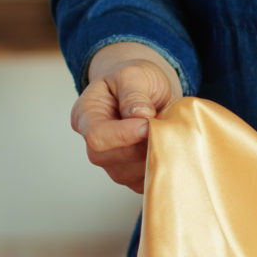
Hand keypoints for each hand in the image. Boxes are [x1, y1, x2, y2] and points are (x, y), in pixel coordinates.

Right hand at [69, 47, 180, 192]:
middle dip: (143, 145)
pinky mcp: (132, 176)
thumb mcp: (133, 74)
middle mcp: (94, 145)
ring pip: (131, 174)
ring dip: (155, 156)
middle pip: (113, 159)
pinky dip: (162, 167)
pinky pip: (146, 182)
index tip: (149, 123)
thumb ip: (134, 93)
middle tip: (165, 127)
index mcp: (86, 116)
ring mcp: (112, 164)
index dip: (124, 135)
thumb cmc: (135, 81)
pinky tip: (170, 148)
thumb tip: (140, 115)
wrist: (146, 91)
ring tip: (168, 134)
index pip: (97, 136)